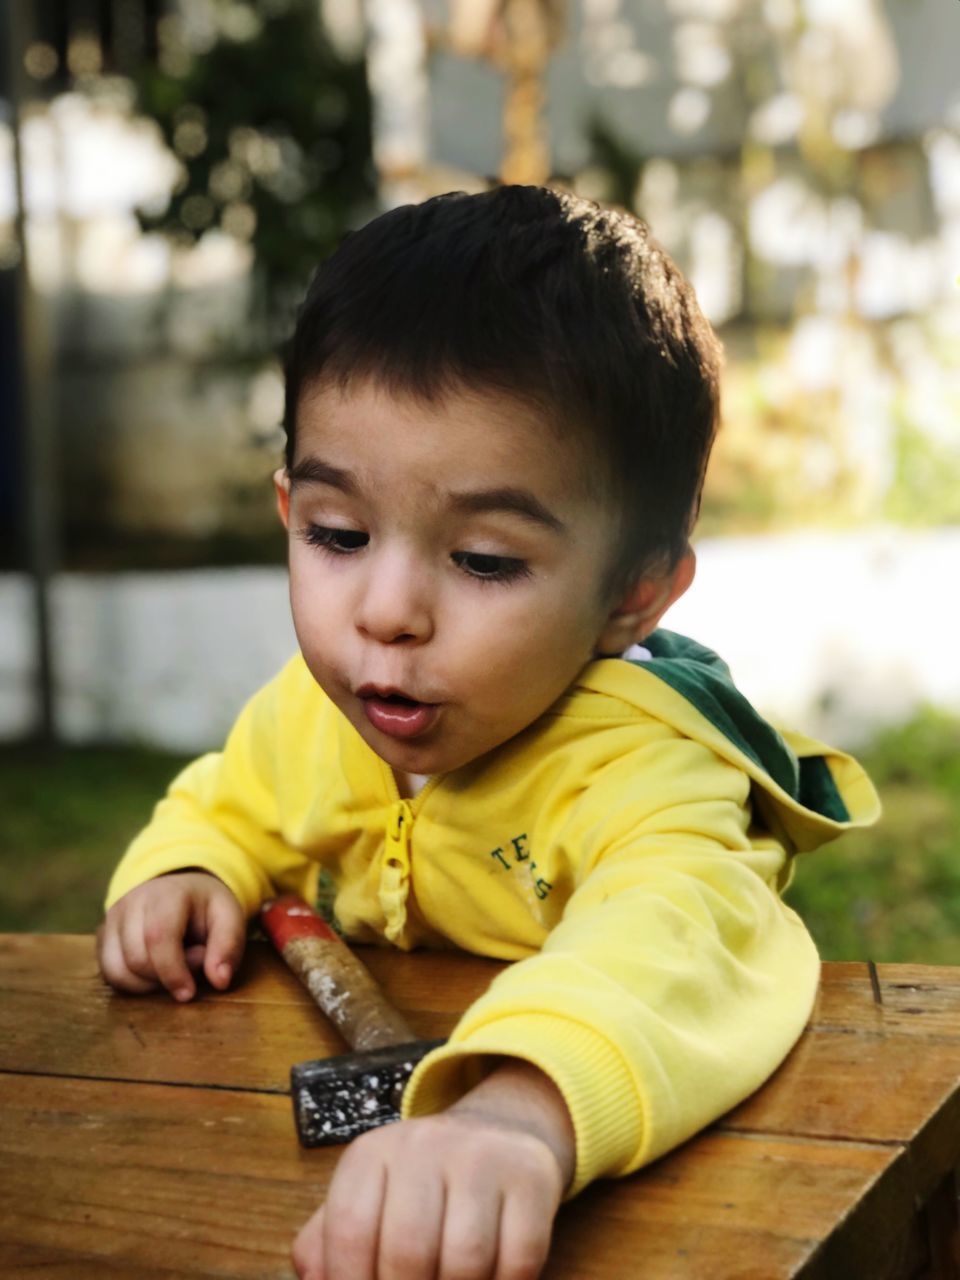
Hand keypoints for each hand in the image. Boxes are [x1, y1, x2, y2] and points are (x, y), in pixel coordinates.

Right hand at [97, 871, 245, 1001]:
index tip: (189, 993)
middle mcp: (131, 902)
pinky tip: (154, 973)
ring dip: (147, 984)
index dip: (172, 972)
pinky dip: (132, 984)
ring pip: (118, 970)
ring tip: (172, 967)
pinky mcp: (103, 935)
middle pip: (137, 959)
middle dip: (165, 977)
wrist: (180, 888)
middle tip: (191, 964)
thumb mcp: (229, 917)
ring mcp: (112, 918)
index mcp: (166, 894)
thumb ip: (228, 946)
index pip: (158, 937)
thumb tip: (220, 981)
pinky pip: (109, 973)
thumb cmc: (205, 907)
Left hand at [292, 1058, 575, 1279]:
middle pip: (406, 1252)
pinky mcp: (531, 1176)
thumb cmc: (418, 1187)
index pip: (348, 1230)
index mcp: (372, 1153)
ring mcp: (481, 1156)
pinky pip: (519, 1259)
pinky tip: (490, 1279)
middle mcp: (424, 1144)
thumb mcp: (367, 1197)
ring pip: (464, 1260)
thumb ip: (328, 1244)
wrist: (496, 1134)